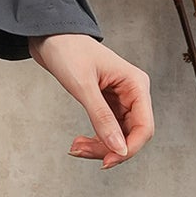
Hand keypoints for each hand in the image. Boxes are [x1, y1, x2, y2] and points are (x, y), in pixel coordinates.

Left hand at [26, 35, 153, 170]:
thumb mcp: (83, 86)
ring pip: (119, 135)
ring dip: (99, 146)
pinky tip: (79, 142)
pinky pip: (108, 129)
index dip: (129, 148)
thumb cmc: (68, 50)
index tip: (107, 161)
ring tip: (75, 147)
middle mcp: (132, 92)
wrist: (50, 35)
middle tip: (80, 151)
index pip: (144, 127)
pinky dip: (95, 139)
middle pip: (131, 134)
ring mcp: (121, 99)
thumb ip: (102, 118)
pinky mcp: (107, 103)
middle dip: (108, 148)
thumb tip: (118, 147)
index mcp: (136, 84)